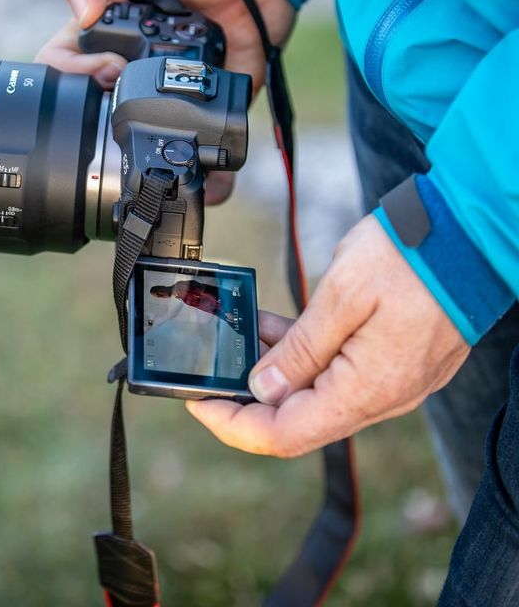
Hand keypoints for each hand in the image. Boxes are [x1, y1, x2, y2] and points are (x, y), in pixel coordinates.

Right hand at [35, 0, 294, 203]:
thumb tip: (82, 15)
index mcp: (100, 37)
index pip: (65, 74)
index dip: (71, 83)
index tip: (100, 71)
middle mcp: (132, 68)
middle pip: (105, 117)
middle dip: (110, 133)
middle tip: (128, 106)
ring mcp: (174, 86)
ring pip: (156, 139)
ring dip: (157, 162)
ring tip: (164, 177)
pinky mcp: (214, 95)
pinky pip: (209, 138)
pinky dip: (213, 169)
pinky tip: (211, 187)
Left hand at [187, 215, 470, 456]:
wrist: (469, 234)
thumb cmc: (413, 257)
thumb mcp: (341, 297)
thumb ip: (299, 350)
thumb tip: (261, 387)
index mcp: (367, 390)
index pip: (285, 434)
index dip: (234, 425)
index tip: (199, 402)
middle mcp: (381, 397)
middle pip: (298, 419)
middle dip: (249, 397)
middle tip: (214, 368)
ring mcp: (391, 382)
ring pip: (316, 394)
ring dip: (276, 370)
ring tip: (243, 334)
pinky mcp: (394, 363)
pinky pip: (338, 374)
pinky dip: (305, 356)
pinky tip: (280, 328)